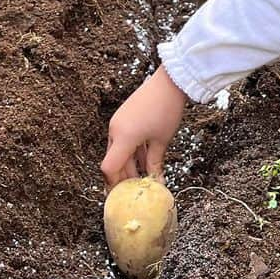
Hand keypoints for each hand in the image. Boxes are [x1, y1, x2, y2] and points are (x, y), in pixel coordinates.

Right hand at [101, 65, 186, 187]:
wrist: (170, 81)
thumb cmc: (167, 109)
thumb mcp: (161, 141)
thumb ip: (154, 164)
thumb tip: (156, 184)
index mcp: (122, 137)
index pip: (109, 169)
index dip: (114, 185)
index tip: (123, 197)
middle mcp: (115, 130)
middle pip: (114, 161)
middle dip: (125, 177)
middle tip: (138, 189)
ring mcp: (119, 122)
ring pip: (119, 150)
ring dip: (130, 164)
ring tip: (144, 177)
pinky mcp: (124, 116)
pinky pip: (124, 139)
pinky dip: (132, 151)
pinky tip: (145, 160)